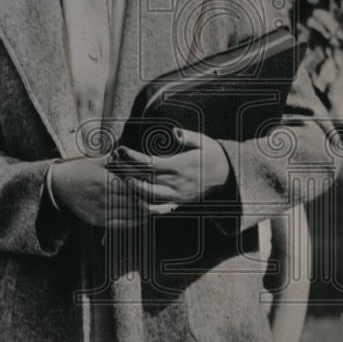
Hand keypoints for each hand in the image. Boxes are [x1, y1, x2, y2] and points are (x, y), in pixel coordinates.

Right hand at [50, 156, 177, 226]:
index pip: (134, 188)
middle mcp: (104, 197)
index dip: (149, 190)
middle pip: (135, 203)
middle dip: (154, 205)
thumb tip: (136, 155)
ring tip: (162, 211)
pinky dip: (134, 222)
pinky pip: (120, 224)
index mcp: (107, 181)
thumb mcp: (99, 161)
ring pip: (129, 215)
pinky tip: (144, 218)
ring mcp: (100, 211)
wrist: (59, 186)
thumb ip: (118, 160)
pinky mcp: (97, 220)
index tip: (164, 190)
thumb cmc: (81, 170)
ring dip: (147, 214)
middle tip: (170, 205)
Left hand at [107, 128, 230, 208]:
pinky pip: (157, 209)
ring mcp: (175, 196)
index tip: (121, 149)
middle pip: (143, 180)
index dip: (132, 157)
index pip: (148, 163)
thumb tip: (174, 132)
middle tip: (113, 162)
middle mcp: (175, 184)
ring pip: (146, 197)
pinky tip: (133, 197)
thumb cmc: (214, 156)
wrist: (229, 179)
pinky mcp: (177, 203)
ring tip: (119, 178)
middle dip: (125, 172)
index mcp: (178, 166)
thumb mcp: (204, 142)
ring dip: (130, 188)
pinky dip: (143, 206)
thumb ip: (188, 137)